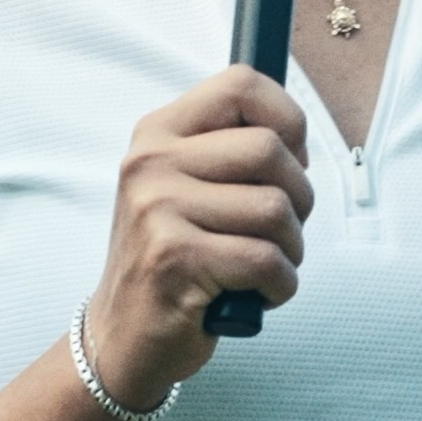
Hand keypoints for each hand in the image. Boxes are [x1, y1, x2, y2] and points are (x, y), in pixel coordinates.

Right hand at [87, 65, 312, 405]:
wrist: (122, 336)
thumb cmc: (174, 259)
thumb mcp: (185, 187)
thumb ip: (229, 151)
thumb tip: (297, 137)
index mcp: (158, 133)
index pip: (241, 84)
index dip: (288, 118)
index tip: (292, 158)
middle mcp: (151, 163)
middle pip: (270, 149)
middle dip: (299, 197)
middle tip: (279, 230)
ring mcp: (157, 209)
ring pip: (275, 209)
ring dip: (290, 249)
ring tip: (263, 266)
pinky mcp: (173, 259)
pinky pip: (266, 260)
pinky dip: (280, 285)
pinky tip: (255, 294)